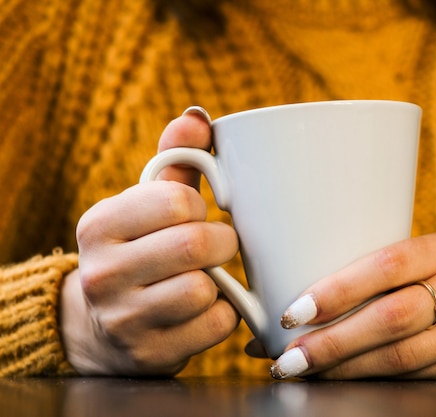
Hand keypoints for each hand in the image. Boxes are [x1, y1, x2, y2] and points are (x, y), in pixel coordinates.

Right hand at [61, 107, 239, 375]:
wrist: (105, 325)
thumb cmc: (140, 251)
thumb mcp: (145, 205)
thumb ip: (174, 160)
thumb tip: (197, 118)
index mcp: (99, 225)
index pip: (177, 201)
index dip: (201, 207)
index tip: (196, 215)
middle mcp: (102, 273)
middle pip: (196, 244)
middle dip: (222, 242)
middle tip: (218, 246)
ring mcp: (124, 319)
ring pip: (205, 289)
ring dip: (222, 281)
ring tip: (209, 277)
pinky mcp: (151, 354)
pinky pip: (217, 325)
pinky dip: (224, 314)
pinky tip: (206, 308)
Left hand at [270, 232, 435, 378]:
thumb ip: (386, 270)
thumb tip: (305, 293)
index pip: (388, 266)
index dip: (339, 290)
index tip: (296, 310)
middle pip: (391, 319)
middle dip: (333, 341)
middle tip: (289, 354)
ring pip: (400, 357)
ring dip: (345, 367)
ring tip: (304, 369)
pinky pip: (414, 377)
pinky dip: (371, 380)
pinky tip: (343, 379)